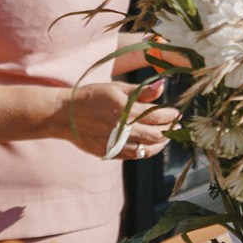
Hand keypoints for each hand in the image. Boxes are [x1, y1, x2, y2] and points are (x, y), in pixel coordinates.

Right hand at [60, 78, 179, 160]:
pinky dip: (145, 151)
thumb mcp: (117, 89)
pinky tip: (149, 144)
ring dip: (161, 143)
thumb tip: (163, 86)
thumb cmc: (93, 97)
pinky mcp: (109, 153)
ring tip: (166, 136)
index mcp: (126, 110)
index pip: (158, 116)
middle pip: (156, 135)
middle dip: (170, 130)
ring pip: (147, 149)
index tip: (177, 113)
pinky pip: (133, 156)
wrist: (65, 115)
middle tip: (176, 125)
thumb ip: (141, 91)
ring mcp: (115, 143)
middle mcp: (122, 129)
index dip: (171, 115)